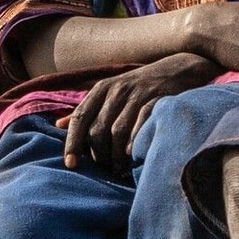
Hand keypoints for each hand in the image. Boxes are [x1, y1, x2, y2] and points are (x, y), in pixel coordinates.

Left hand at [60, 52, 217, 169]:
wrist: (179, 69)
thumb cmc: (140, 87)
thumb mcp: (111, 92)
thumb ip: (88, 109)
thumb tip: (59, 125)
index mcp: (101, 89)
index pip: (80, 118)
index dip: (73, 143)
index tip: (71, 165)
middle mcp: (117, 91)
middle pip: (98, 130)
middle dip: (99, 155)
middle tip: (106, 169)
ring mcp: (138, 95)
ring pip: (117, 132)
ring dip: (116, 156)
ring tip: (119, 168)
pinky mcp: (157, 101)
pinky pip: (140, 127)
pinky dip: (134, 145)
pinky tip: (134, 157)